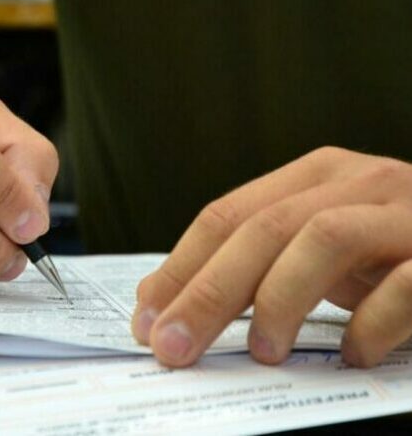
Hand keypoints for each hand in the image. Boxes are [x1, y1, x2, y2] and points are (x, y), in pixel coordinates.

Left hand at [132, 146, 411, 367]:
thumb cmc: (384, 249)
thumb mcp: (312, 246)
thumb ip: (252, 262)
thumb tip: (164, 300)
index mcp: (310, 177)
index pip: (225, 216)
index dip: (179, 268)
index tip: (146, 320)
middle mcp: (353, 182)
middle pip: (263, 230)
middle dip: (209, 292)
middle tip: (175, 347)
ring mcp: (403, 211)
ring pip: (324, 238)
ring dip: (281, 299)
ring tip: (264, 352)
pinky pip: (404, 284)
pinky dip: (370, 324)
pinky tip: (352, 353)